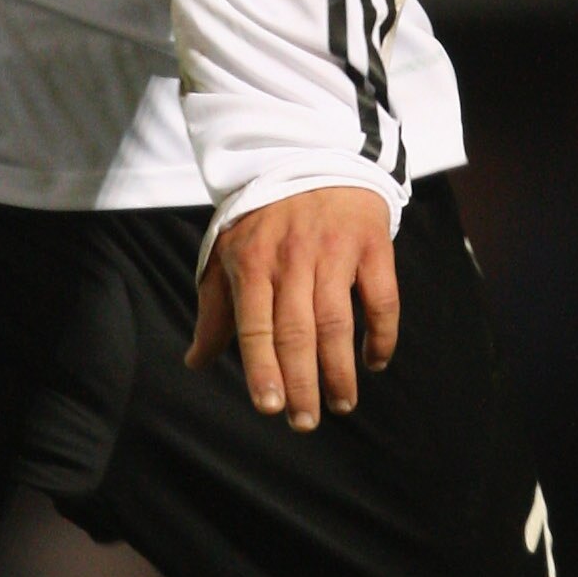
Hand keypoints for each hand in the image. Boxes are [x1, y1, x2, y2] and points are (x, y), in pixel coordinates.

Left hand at [186, 186, 398, 428]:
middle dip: (302, 382)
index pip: (255, 325)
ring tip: (341, 403)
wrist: (310, 155)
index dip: (263, 367)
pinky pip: (381, 299)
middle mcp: (292, 259)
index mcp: (252, 263)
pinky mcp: (371, 245)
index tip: (269, 405)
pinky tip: (375, 361)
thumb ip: (215, 311)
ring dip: (340, 369)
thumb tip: (195, 362)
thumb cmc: (263, 216)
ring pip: (337, 321)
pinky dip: (381, 334)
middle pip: (297, 331)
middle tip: (304, 422)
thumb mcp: (227, 254)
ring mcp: (334, 252)